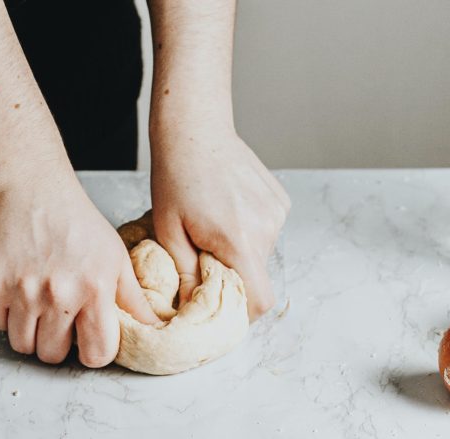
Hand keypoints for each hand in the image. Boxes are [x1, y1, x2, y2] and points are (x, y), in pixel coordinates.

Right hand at [0, 167, 158, 365]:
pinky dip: (7, 315)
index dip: (95, 351)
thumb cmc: (77, 223)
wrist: (31, 191)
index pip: (97, 354)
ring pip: (23, 345)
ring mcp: (22, 291)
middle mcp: (58, 295)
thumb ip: (133, 299)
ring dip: (32, 333)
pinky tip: (20, 292)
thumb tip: (154, 328)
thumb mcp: (116, 257)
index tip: (91, 340)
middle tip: (63, 317)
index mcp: (95, 289)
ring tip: (41, 306)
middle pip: (53, 356)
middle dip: (60, 344)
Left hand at [151, 128, 290, 319]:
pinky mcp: (280, 200)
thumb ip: (186, 275)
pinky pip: (267, 230)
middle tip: (203, 255)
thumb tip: (192, 307)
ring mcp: (277, 212)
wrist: (195, 129)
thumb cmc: (175, 177)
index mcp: (239, 240)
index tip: (221, 306)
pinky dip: (249, 230)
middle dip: (232, 274)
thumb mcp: (169, 231)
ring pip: (261, 252)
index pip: (260, 299)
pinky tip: (228, 208)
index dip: (243, 312)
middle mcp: (267, 228)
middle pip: (257, 275)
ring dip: (240, 250)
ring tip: (213, 225)